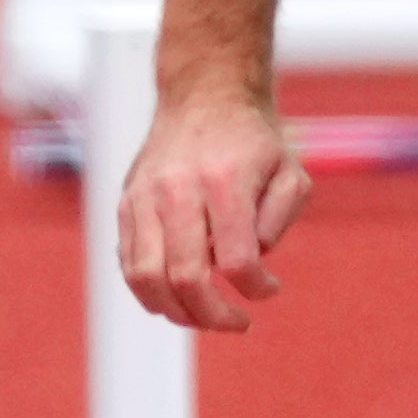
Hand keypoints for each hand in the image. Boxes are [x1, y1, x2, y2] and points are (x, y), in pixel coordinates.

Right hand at [112, 88, 311, 334]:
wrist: (204, 95)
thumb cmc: (254, 141)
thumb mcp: (291, 172)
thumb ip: (280, 220)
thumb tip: (252, 260)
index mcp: (224, 181)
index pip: (237, 260)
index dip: (255, 289)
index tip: (269, 289)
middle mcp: (178, 189)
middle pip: (186, 278)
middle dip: (214, 315)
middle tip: (236, 322)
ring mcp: (145, 197)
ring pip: (147, 279)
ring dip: (178, 313)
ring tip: (202, 317)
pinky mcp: (126, 204)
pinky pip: (129, 264)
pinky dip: (151, 292)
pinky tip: (177, 297)